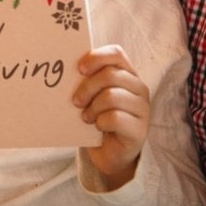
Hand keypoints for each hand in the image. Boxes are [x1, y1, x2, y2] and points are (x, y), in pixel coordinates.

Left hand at [73, 44, 149, 188]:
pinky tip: (98, 127)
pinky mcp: (140, 129)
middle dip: (87, 87)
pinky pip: (115, 118)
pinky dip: (100, 122)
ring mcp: (142, 108)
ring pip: (112, 96)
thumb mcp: (92, 95)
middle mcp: (139, 88)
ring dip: (93, 108)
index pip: (116, 53)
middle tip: (76, 101)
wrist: (109, 152)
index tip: (79, 69)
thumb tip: (63, 69)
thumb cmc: (98, 118)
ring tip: (87, 117)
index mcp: (127, 73)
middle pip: (110, 75)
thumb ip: (86, 80)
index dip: (96, 57)